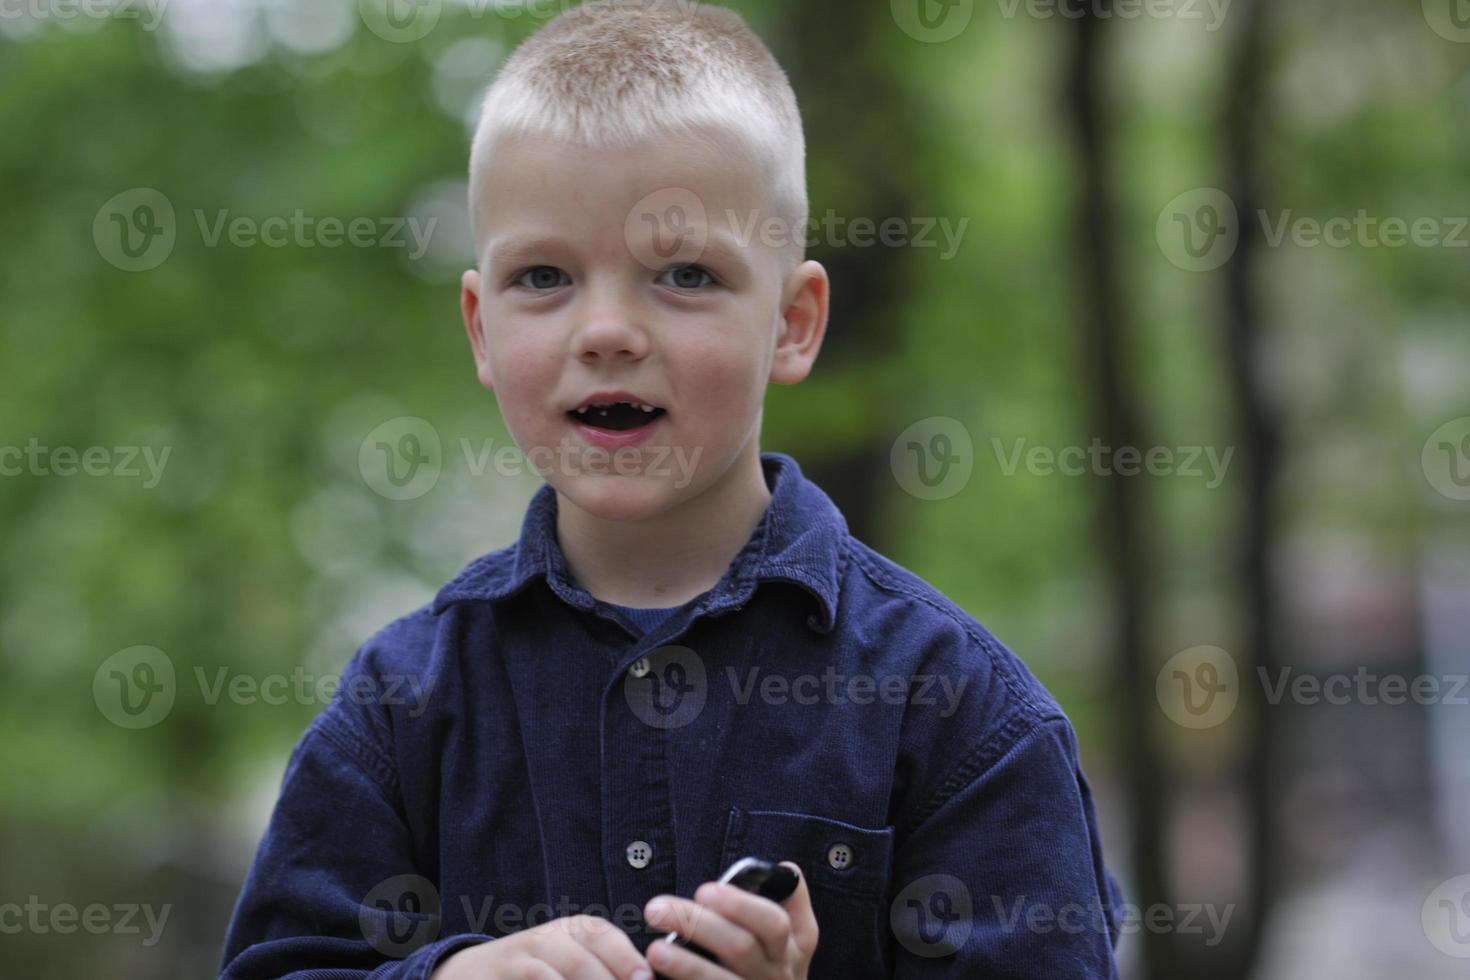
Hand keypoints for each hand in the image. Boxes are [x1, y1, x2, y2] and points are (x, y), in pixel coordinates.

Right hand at [430, 915, 652, 979]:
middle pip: (577, 959)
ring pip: (546, 976)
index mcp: (567, 930)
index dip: (625, 957)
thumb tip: (644, 979)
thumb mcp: (566, 957)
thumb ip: (601, 966)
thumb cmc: (534, 970)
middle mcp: (540, 940)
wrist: (468, 973)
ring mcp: (515, 962)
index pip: (599, 934)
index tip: (645, 979)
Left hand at [642, 862, 818, 979]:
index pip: (773, 922)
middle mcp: (777, 974)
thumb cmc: (776, 966)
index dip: (740, 905)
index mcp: (793, 948)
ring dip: (686, 964)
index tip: (705, 890)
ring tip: (655, 949)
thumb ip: (791, 903)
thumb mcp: (798, 940)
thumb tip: (784, 866)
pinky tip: (657, 975)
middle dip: (699, 924)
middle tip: (658, 907)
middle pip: (740, 947)